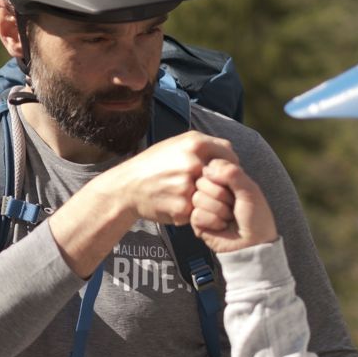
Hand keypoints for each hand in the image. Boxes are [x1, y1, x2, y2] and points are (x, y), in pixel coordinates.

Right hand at [102, 131, 238, 225]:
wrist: (126, 187)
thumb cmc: (153, 165)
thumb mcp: (175, 145)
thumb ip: (201, 146)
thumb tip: (228, 152)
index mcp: (194, 143)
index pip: (229, 155)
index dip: (230, 166)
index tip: (226, 175)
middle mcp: (193, 162)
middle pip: (227, 178)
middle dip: (225, 186)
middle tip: (219, 192)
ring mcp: (188, 185)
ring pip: (216, 198)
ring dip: (214, 202)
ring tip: (204, 203)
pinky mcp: (182, 206)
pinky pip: (201, 212)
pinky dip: (197, 213)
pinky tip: (185, 209)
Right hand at [190, 159, 278, 252]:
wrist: (253, 244)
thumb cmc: (256, 217)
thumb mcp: (250, 190)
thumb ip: (232, 173)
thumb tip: (207, 169)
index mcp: (225, 180)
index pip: (211, 167)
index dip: (222, 178)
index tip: (236, 190)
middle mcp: (212, 191)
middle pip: (201, 182)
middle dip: (221, 196)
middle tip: (233, 206)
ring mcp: (204, 206)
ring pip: (197, 199)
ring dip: (218, 211)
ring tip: (229, 218)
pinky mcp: (198, 222)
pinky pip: (196, 215)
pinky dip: (213, 222)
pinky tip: (222, 226)